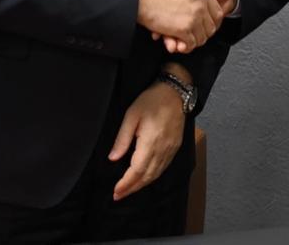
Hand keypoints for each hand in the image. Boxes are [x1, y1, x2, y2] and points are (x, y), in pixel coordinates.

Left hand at [108, 81, 184, 200]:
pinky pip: (164, 167)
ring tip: (129, 190)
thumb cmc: (152, 100)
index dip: (126, 184)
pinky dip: (153, 177)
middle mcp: (162, 149)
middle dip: (132, 188)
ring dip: (142, 185)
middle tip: (118, 196)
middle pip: (147, 176)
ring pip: (156, 174)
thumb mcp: (132, 115)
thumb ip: (122, 138)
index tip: (116, 192)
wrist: (175, 92)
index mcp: (150, 142)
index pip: (137, 170)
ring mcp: (171, 150)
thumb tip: (113, 158)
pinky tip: (145, 178)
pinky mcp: (175, 147)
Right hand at [137, 0, 223, 51]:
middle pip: (210, 28)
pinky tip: (178, 44)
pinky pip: (190, 44)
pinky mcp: (183, 29)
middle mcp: (202, 6)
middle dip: (201, 33)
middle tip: (192, 35)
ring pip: (201, 38)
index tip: (202, 25)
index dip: (209, 22)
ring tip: (184, 40)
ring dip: (193, 42)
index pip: (217, 13)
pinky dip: (185, 47)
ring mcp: (194, 18)